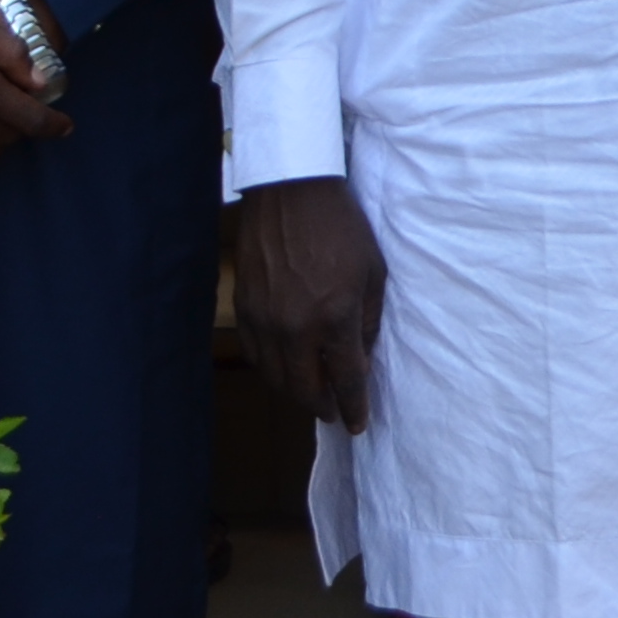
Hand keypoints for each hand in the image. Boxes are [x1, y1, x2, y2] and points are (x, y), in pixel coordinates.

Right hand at [234, 175, 388, 433]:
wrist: (292, 192)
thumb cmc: (342, 227)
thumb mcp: (373, 272)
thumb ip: (367, 320)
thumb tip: (360, 357)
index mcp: (335, 317)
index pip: (345, 379)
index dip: (353, 406)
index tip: (358, 425)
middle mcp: (295, 327)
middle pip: (304, 388)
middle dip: (322, 408)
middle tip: (335, 415)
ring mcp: (264, 320)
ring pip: (276, 377)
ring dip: (295, 392)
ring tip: (312, 396)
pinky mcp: (244, 309)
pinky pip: (256, 355)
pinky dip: (271, 369)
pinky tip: (284, 369)